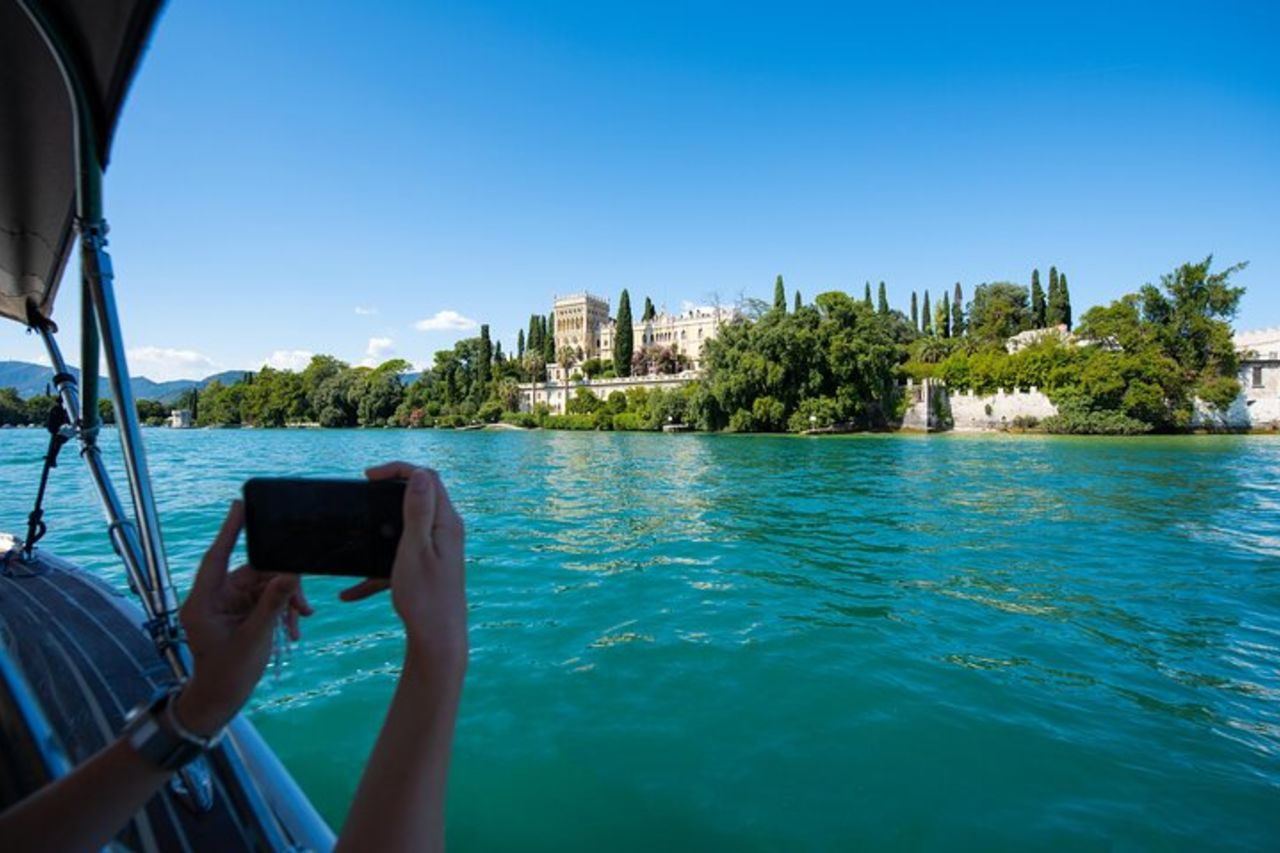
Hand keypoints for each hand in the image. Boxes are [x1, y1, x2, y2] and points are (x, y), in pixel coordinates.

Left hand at [175, 500, 313, 736]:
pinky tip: (294, 628)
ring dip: (285, 601)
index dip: (230, 531)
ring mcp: (228, 606)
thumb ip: (272, 604)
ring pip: (264, 586)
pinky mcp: (240, 614)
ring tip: (300, 620)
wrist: (220, 700)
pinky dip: (282, 610)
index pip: (216, 557)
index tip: (239, 505)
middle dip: (281, 584)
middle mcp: (214, 598)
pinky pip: (266, 600)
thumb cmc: (227, 673)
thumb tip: (289, 575)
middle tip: (302, 603)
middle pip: (252, 573)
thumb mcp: (254, 638)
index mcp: (204, 601)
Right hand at [340, 463, 466, 688]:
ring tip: (358, 538)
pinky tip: (349, 594)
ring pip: (406, 530)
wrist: (438, 641)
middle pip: (418, 498)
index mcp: (446, 522)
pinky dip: (377, 571)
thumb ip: (418, 511)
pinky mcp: (430, 568)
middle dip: (388, 494)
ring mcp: (439, 550)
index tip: (368, 477)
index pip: (427, 478)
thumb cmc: (426, 597)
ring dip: (380, 534)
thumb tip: (420, 474)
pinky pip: (401, 560)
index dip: (398, 469)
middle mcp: (446, 532)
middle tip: (362, 498)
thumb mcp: (415, 550)